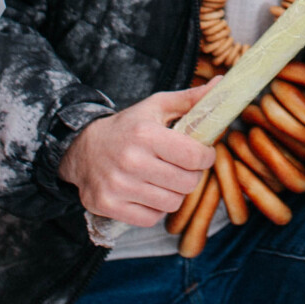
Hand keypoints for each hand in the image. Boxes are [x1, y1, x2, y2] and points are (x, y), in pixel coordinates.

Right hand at [59, 86, 214, 224]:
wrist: (83, 149)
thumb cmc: (128, 127)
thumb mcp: (157, 107)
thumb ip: (191, 99)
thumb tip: (221, 84)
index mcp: (145, 135)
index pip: (194, 157)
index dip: (207, 157)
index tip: (203, 154)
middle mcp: (131, 161)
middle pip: (187, 183)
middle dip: (192, 175)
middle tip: (184, 167)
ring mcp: (118, 186)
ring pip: (172, 203)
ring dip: (175, 193)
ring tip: (166, 179)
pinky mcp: (108, 205)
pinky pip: (151, 219)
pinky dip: (156, 209)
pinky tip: (149, 193)